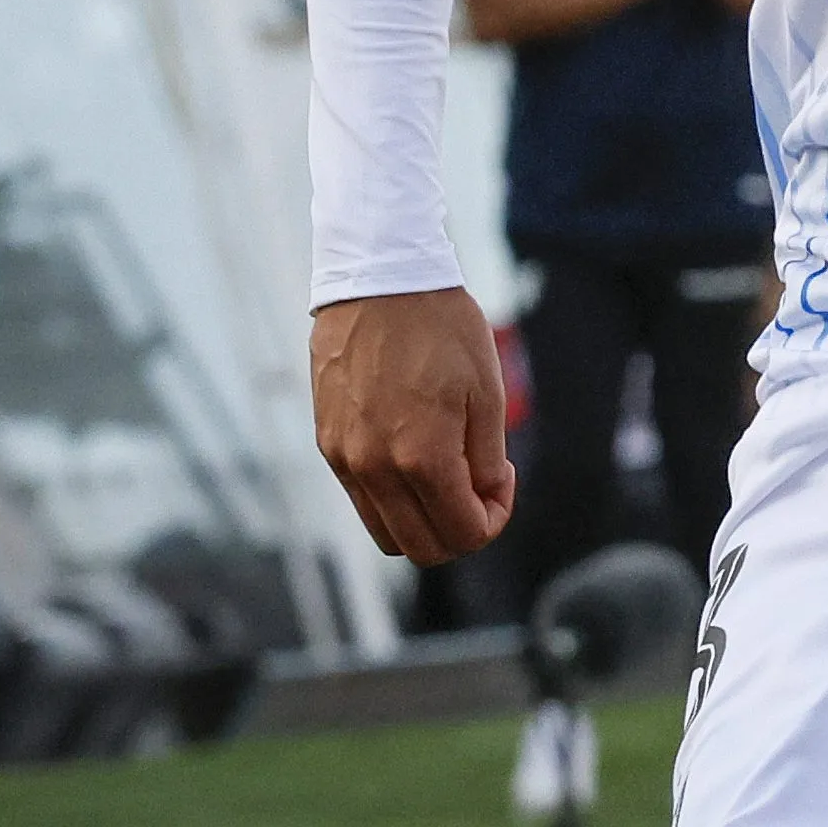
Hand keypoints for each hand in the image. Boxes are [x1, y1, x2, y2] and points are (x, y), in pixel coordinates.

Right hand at [312, 287, 515, 563]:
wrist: (377, 277)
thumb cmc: (440, 327)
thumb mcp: (485, 392)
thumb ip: (485, 461)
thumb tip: (480, 499)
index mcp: (421, 457)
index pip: (463, 534)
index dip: (494, 520)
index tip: (501, 478)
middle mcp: (374, 467)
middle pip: (422, 549)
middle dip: (460, 531)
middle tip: (477, 488)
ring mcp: (343, 457)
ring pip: (385, 533)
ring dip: (422, 522)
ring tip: (444, 475)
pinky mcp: (326, 442)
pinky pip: (361, 498)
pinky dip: (392, 497)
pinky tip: (411, 453)